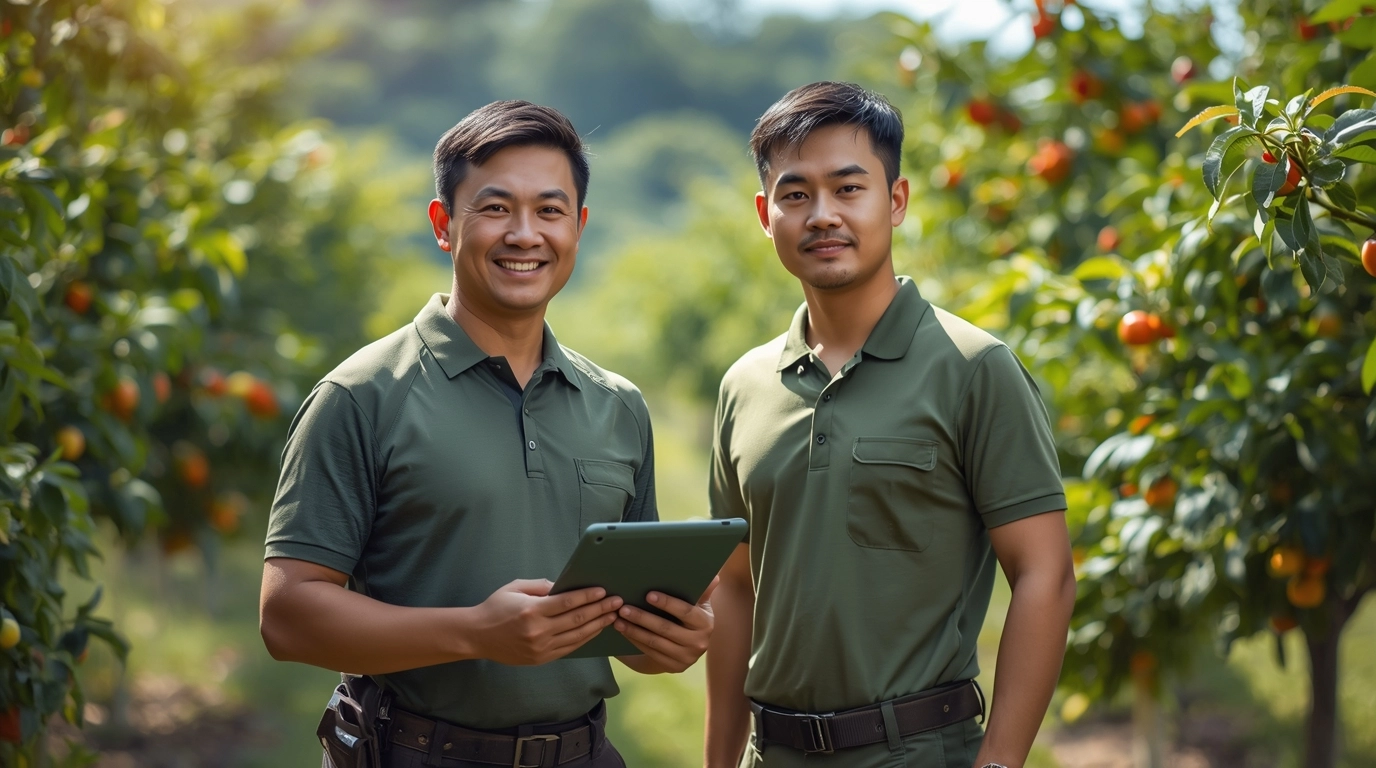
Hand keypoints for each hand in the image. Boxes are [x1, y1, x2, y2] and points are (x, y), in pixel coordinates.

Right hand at [470, 579, 621, 664]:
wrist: (476, 636)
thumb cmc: (495, 607)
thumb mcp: (515, 588)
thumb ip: (541, 586)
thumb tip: (565, 586)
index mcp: (532, 611)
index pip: (568, 602)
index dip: (588, 596)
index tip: (604, 591)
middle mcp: (538, 631)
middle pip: (577, 619)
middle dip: (600, 610)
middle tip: (617, 602)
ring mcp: (541, 648)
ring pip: (577, 637)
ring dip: (597, 625)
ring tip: (613, 616)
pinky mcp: (541, 659)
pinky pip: (569, 648)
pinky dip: (585, 639)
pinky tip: (595, 630)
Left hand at [615, 577, 717, 672]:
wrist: (691, 645)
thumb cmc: (692, 616)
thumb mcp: (699, 604)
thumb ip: (703, 591)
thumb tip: (714, 577)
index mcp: (706, 623)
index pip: (686, 612)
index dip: (667, 603)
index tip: (648, 595)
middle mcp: (698, 643)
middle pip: (666, 629)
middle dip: (642, 617)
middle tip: (623, 608)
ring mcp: (686, 658)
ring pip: (655, 642)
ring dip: (634, 631)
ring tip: (618, 619)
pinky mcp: (674, 667)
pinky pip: (650, 652)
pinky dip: (635, 641)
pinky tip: (624, 630)